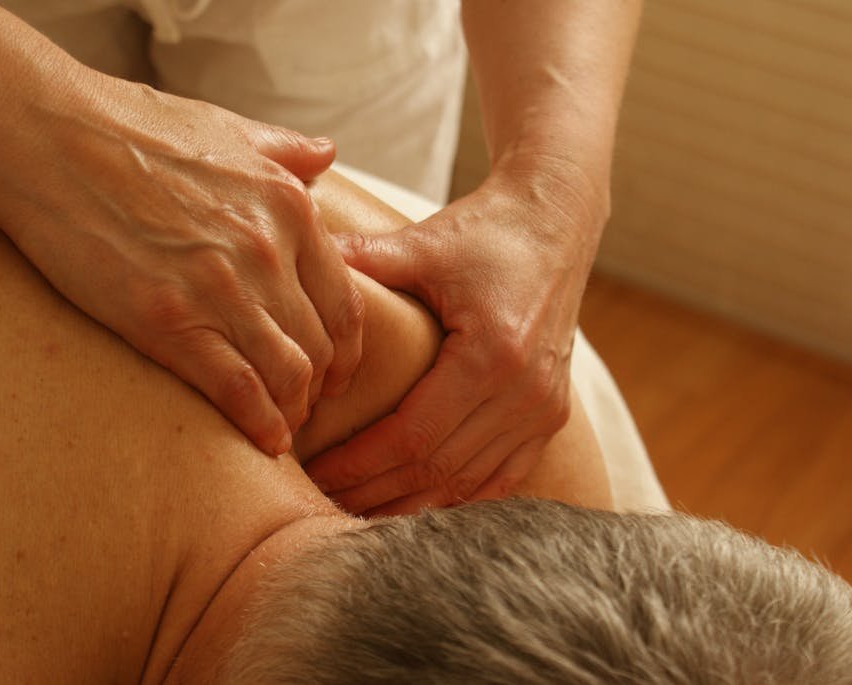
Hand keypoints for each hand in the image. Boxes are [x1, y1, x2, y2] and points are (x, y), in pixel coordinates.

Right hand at [0, 75, 363, 455]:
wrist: (46, 135)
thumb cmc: (128, 126)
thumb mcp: (225, 126)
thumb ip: (285, 150)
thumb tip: (327, 154)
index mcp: (289, 208)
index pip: (345, 304)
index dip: (346, 352)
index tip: (334, 373)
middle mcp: (268, 251)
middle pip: (320, 348)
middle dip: (320, 390)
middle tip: (305, 408)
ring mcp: (221, 288)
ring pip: (288, 376)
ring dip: (292, 413)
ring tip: (282, 428)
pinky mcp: (168, 321)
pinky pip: (237, 390)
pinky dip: (258, 424)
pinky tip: (263, 442)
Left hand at [305, 169, 603, 514]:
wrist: (555, 223)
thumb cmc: (485, 232)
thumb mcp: (422, 244)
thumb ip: (362, 261)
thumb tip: (299, 256)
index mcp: (493, 355)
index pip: (413, 435)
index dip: (361, 463)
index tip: (315, 474)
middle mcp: (526, 393)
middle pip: (437, 469)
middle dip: (375, 492)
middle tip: (321, 501)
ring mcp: (545, 410)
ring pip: (468, 483)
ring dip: (411, 503)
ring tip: (357, 511)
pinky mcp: (551, 416)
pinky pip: (501, 477)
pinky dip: (457, 497)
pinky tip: (415, 506)